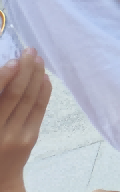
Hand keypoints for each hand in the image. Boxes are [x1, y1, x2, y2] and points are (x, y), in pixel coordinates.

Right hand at [0, 50, 50, 191]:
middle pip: (15, 95)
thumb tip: (6, 73)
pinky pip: (39, 111)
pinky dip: (43, 92)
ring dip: (36, 77)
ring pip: (29, 101)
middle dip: (24, 70)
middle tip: (29, 51)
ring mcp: (15, 137)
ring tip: (38, 59)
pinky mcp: (30, 139)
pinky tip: (44, 78)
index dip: (4, 78)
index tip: (13, 61)